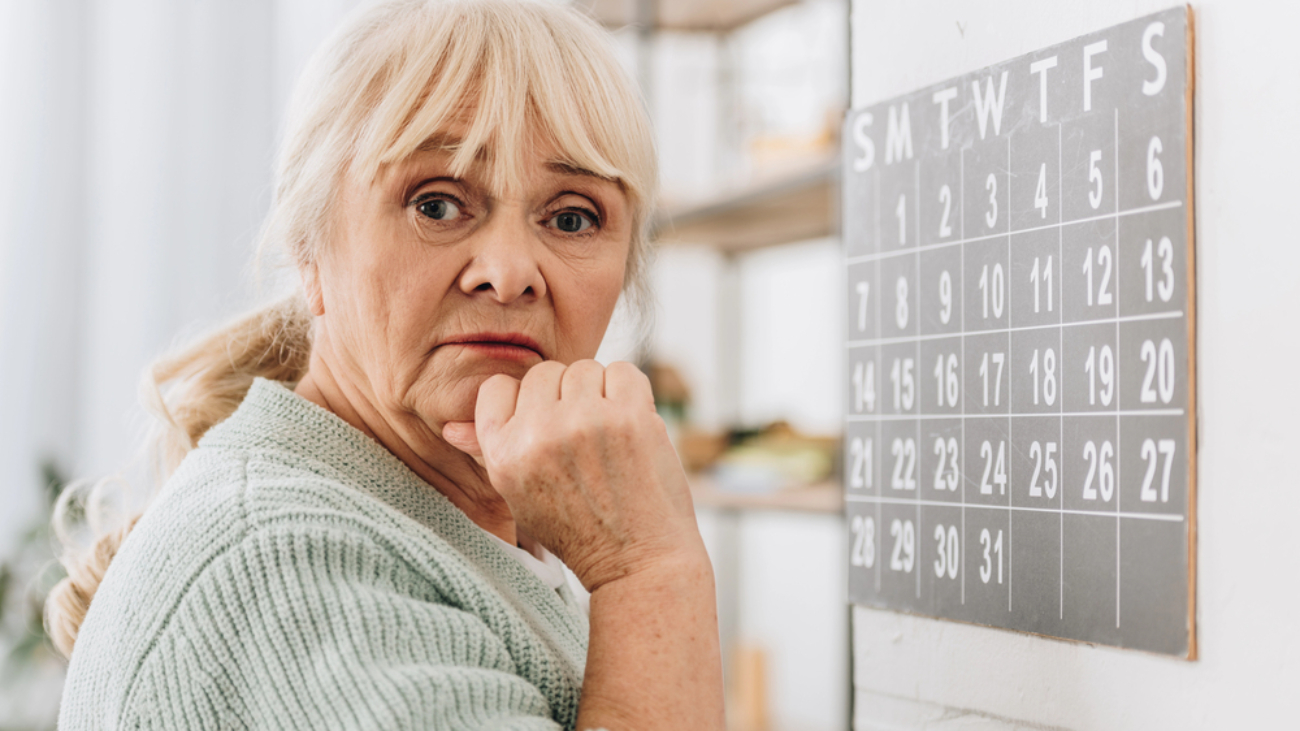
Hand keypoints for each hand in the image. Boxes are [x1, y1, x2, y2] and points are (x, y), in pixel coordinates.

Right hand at [442, 360, 702, 590]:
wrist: (637, 561)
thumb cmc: (578, 529)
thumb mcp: (520, 497)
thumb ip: (489, 453)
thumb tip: (451, 427)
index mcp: (503, 454)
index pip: (498, 387)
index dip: (525, 403)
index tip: (547, 429)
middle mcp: (537, 434)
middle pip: (545, 373)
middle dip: (566, 398)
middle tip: (584, 441)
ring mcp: (584, 421)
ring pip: (586, 368)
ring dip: (601, 394)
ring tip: (608, 437)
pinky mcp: (628, 416)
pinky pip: (625, 370)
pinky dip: (632, 393)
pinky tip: (632, 427)